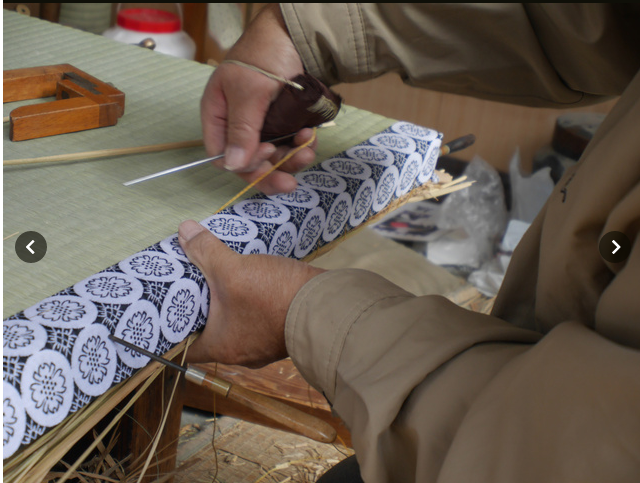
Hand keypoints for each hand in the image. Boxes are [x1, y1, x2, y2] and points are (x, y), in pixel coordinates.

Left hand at [178, 219, 325, 367]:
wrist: (329, 305)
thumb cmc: (276, 297)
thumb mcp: (233, 270)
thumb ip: (206, 251)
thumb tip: (184, 230)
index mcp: (222, 347)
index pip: (183, 346)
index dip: (171, 328)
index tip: (165, 309)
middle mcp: (242, 353)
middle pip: (210, 333)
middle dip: (201, 310)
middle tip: (191, 286)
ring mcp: (265, 345)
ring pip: (236, 325)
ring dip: (228, 306)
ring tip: (219, 281)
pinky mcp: (283, 332)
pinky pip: (258, 320)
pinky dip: (251, 305)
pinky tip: (252, 285)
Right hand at [201, 4, 317, 193]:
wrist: (296, 35)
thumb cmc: (264, 54)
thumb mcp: (250, 91)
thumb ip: (241, 129)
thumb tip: (233, 165)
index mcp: (218, 116)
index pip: (222, 155)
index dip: (244, 163)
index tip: (268, 154)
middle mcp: (237, 125)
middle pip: (249, 164)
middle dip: (271, 173)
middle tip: (290, 182)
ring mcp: (261, 126)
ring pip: (272, 159)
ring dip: (291, 160)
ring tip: (308, 149)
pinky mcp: (282, 125)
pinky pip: (288, 147)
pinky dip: (300, 147)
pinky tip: (311, 137)